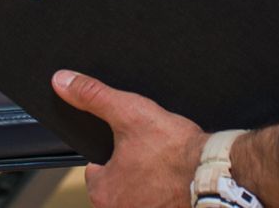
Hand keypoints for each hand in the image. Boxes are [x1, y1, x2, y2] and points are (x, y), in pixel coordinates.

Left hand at [55, 70, 205, 207]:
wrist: (214, 171)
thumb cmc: (175, 149)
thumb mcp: (128, 111)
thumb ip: (92, 96)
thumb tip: (63, 82)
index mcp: (103, 191)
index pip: (95, 168)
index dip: (112, 151)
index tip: (131, 144)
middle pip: (118, 181)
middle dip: (132, 167)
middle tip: (151, 153)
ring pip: (139, 193)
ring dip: (149, 181)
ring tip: (165, 165)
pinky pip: (160, 202)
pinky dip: (166, 193)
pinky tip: (176, 179)